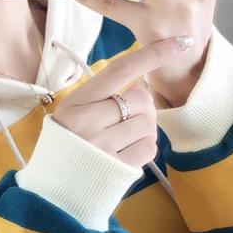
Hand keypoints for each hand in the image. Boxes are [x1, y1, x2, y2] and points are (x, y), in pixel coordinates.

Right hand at [52, 35, 192, 168]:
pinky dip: (144, 147)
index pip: (119, 70)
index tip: (181, 42)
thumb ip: (102, 96)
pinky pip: (149, 148)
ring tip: (123, 138)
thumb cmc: (67, 145)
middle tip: (127, 118)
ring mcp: (102, 147)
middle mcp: (87, 122)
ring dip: (144, 129)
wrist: (52, 189)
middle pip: (140, 100)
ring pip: (148, 124)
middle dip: (143, 107)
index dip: (152, 54)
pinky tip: (127, 151)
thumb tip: (143, 85)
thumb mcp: (73, 113)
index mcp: (76, 102)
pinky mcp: (115, 169)